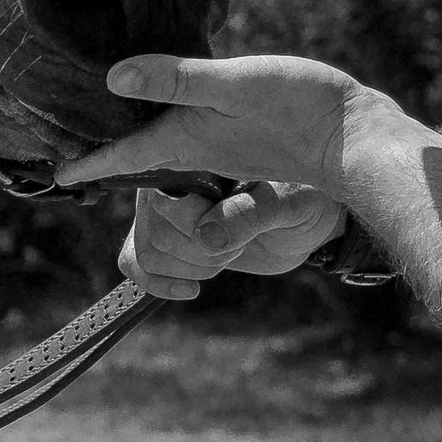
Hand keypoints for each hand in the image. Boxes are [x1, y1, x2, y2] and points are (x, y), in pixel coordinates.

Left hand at [57, 53, 372, 192]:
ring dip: (135, 140)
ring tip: (110, 124)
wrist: (355, 136)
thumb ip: (178, 80)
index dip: (90, 162)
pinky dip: (170, 125)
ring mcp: (220, 145)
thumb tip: (113, 76)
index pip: (125, 154)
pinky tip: (172, 109)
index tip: (57, 174)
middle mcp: (197, 148)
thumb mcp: (233, 87)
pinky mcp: (241, 135)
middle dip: (106, 153)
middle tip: (71, 141)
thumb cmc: (297, 107)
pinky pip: (193, 137)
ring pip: (165, 147)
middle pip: (139, 155)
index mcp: (185, 138)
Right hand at [120, 183, 346, 301]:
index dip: (191, 221)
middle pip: (157, 230)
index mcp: (194, 151)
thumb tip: (206, 236)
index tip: (229, 233)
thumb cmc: (302, 196)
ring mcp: (163, 207)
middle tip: (242, 239)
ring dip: (197, 266)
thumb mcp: (287, 202)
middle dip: (203, 250)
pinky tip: (190, 290)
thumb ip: (250, 212)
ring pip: (150, 253)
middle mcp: (168, 174)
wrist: (306, 219)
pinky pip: (135, 263)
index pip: (164, 192)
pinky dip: (158, 284)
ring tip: (232, 249)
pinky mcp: (165, 236)